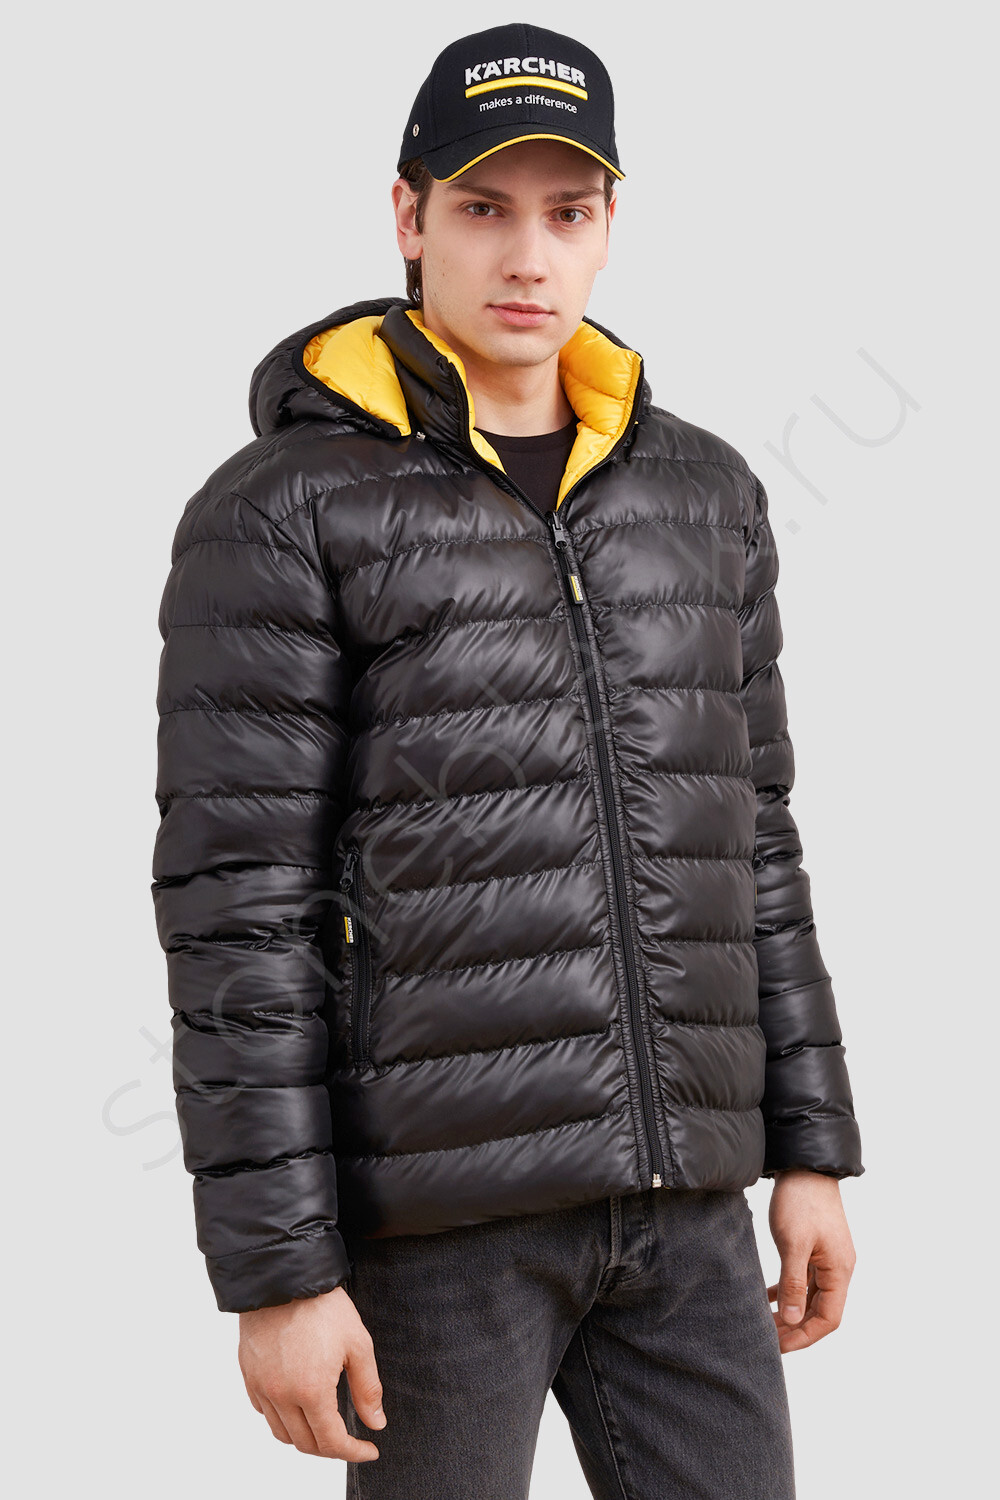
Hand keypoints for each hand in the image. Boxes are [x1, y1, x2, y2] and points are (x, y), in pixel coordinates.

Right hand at [238, 1285, 385, 1461]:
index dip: (353, 1452)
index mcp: (311, 1391)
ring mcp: (260, 1387)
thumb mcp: (357, 1344)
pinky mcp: (249, 1375)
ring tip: (325, 1425)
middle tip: (351, 1440)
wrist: (283, 1275)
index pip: (331, 1442)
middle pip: (305, 1444)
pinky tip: (298, 1404)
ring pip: (281, 1433)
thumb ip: (367, 1389)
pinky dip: (282, 1418)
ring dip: (305, 1437)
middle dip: (331, 1449)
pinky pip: (263, 1411)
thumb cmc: (322, 1306)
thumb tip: (376, 1424)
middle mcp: (281, 1395)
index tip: (369, 1450)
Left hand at [765, 1169, 856, 1353]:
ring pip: (811, 1297)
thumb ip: (794, 1284)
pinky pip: (804, 1280)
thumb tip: (793, 1321)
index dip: (805, 1337)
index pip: (828, 1318)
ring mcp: (827, 1258)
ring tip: (765, 1324)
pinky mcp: (815, 1247)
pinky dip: (788, 1292)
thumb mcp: (793, 1244)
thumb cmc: (801, 1201)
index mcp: (839, 1270)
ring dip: (791, 1312)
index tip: (778, 1346)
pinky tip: (768, 1298)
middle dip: (796, 1329)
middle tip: (766, 1339)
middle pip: (820, 1311)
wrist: (805, 1164)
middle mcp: (838, 1268)